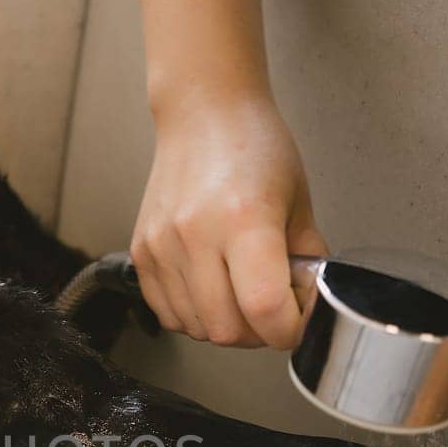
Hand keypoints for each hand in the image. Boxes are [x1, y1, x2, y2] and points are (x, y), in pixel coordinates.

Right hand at [131, 94, 326, 346]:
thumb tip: (305, 307)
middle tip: (272, 307)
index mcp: (244, 220)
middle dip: (258, 332)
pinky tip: (211, 289)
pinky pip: (168, 313)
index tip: (297, 321)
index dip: (289, 330)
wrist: (202, 114)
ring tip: (239, 292)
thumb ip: (305, 261)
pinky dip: (194, 315)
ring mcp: (163, 246)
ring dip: (225, 325)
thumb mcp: (298, 202)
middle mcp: (196, 235)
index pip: (264, 309)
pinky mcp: (142, 252)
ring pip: (196, 329)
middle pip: (227, 330)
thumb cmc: (254, 147)